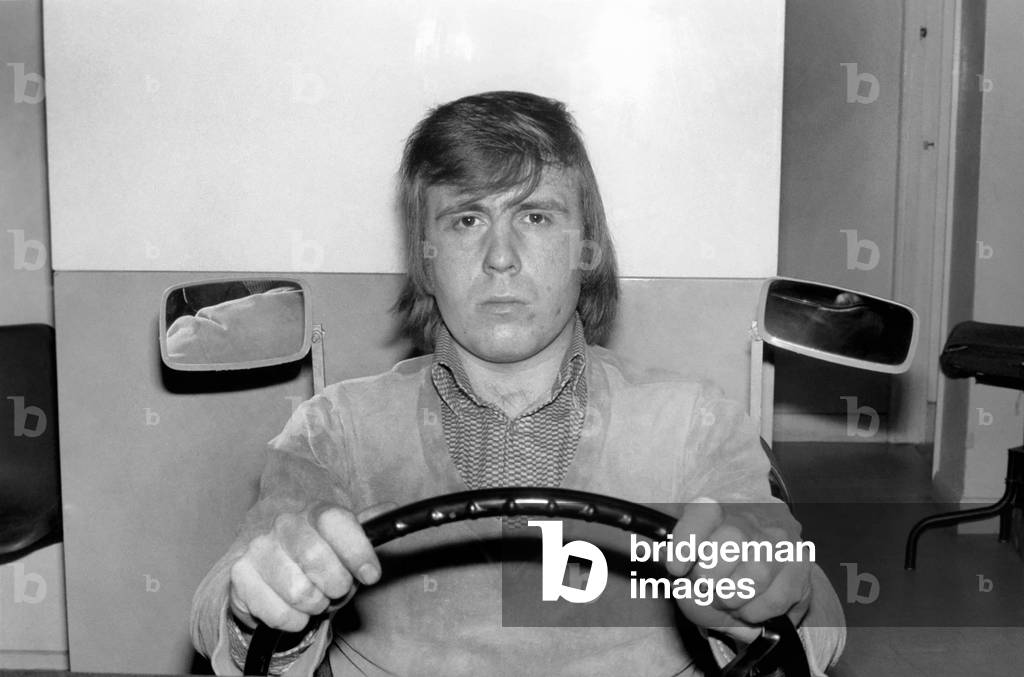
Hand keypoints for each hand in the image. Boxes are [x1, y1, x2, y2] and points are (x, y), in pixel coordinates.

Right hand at [228, 502, 393, 631]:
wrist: (272, 571)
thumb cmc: (318, 556)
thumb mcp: (346, 540)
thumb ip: (368, 527)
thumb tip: (391, 509)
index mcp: (315, 511)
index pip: (336, 521)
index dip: (358, 551)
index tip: (370, 575)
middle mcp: (285, 524)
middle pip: (317, 559)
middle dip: (337, 585)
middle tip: (337, 589)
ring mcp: (259, 548)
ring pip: (299, 591)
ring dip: (315, 604)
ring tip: (315, 598)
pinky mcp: (241, 575)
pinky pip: (278, 613)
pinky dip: (294, 620)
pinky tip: (294, 609)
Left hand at [664, 498, 811, 643]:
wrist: (757, 560)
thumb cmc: (712, 559)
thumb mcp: (683, 551)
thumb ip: (669, 552)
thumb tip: (665, 555)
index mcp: (715, 508)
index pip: (703, 512)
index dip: (688, 539)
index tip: (676, 567)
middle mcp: (750, 517)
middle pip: (730, 542)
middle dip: (710, 576)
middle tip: (704, 587)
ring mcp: (779, 539)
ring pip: (756, 572)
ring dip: (733, 598)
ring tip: (725, 599)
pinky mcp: (801, 564)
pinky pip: (776, 598)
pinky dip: (755, 612)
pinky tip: (747, 606)